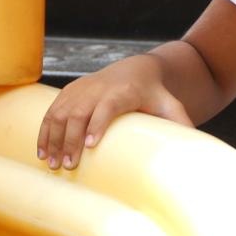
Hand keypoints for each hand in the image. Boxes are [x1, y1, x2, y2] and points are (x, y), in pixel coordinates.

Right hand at [36, 54, 191, 170]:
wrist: (137, 69)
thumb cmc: (156, 94)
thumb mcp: (171, 106)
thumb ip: (181, 125)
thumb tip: (194, 148)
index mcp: (123, 92)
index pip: (108, 106)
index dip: (97, 124)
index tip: (89, 146)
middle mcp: (99, 88)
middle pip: (79, 112)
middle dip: (70, 140)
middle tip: (68, 166)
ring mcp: (82, 90)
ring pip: (61, 112)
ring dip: (53, 139)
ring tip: (51, 164)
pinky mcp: (70, 92)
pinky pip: (51, 112)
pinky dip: (44, 132)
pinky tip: (42, 153)